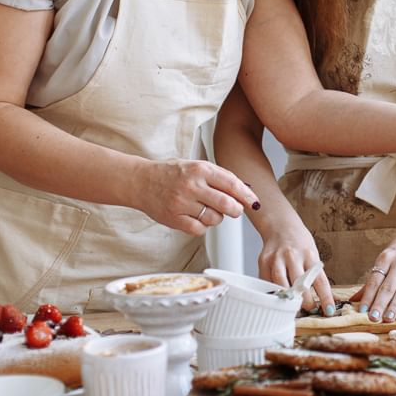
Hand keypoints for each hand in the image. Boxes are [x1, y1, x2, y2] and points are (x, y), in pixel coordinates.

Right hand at [139, 159, 257, 235]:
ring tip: (208, 210)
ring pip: (215, 219)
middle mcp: (192, 186)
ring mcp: (182, 203)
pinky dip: (203, 226)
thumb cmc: (172, 173)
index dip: (247, 195)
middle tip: (236, 210)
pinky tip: (196, 217)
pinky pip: (199, 229)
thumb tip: (245, 191)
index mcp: (200, 169)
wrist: (141, 181)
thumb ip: (219, 177)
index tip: (254, 202)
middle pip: (227, 204)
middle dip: (237, 210)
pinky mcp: (174, 218)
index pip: (232, 184)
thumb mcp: (196, 166)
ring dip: (218, 218)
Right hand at [257, 217, 334, 313]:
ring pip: (281, 284)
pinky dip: (273, 292)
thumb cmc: (300, 243)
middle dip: (305, 301)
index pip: (320, 281)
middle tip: (309, 309)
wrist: (281, 226)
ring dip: (288, 299)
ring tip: (293, 307)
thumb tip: (322, 300)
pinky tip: (277, 297)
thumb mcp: (312, 255)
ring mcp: (277, 258)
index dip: (325, 298)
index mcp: (309, 255)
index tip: (329, 311)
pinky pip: (267, 281)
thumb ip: (314, 275)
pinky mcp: (264, 261)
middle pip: (300, 284)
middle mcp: (293, 256)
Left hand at [351, 228, 395, 323]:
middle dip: (380, 304)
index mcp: (386, 257)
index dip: (368, 296)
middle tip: (373, 318)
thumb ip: (372, 281)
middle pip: (388, 287)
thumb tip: (355, 299)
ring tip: (387, 318)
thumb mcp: (385, 258)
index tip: (363, 310)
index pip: (375, 280)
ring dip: (394, 307)